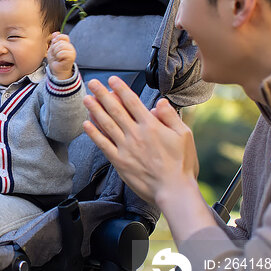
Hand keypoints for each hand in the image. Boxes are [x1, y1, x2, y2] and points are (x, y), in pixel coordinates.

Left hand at [47, 32, 75, 79]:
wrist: (57, 70)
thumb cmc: (55, 60)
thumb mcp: (52, 48)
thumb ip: (54, 40)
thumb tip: (56, 33)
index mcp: (66, 44)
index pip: (64, 36)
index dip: (57, 39)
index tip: (54, 44)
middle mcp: (70, 47)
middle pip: (60, 42)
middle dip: (54, 48)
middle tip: (55, 54)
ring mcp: (72, 52)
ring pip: (61, 47)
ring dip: (55, 52)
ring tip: (57, 57)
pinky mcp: (72, 57)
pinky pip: (62, 53)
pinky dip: (58, 56)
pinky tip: (59, 59)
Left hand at [82, 76, 198, 203]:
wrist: (173, 190)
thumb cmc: (182, 164)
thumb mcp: (184, 135)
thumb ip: (170, 117)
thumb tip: (159, 102)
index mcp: (151, 125)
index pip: (132, 101)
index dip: (121, 88)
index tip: (112, 80)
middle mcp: (135, 134)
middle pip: (115, 109)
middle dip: (102, 94)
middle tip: (92, 83)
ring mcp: (125, 148)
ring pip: (106, 124)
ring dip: (95, 110)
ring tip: (86, 98)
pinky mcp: (119, 162)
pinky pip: (103, 144)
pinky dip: (94, 134)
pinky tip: (86, 125)